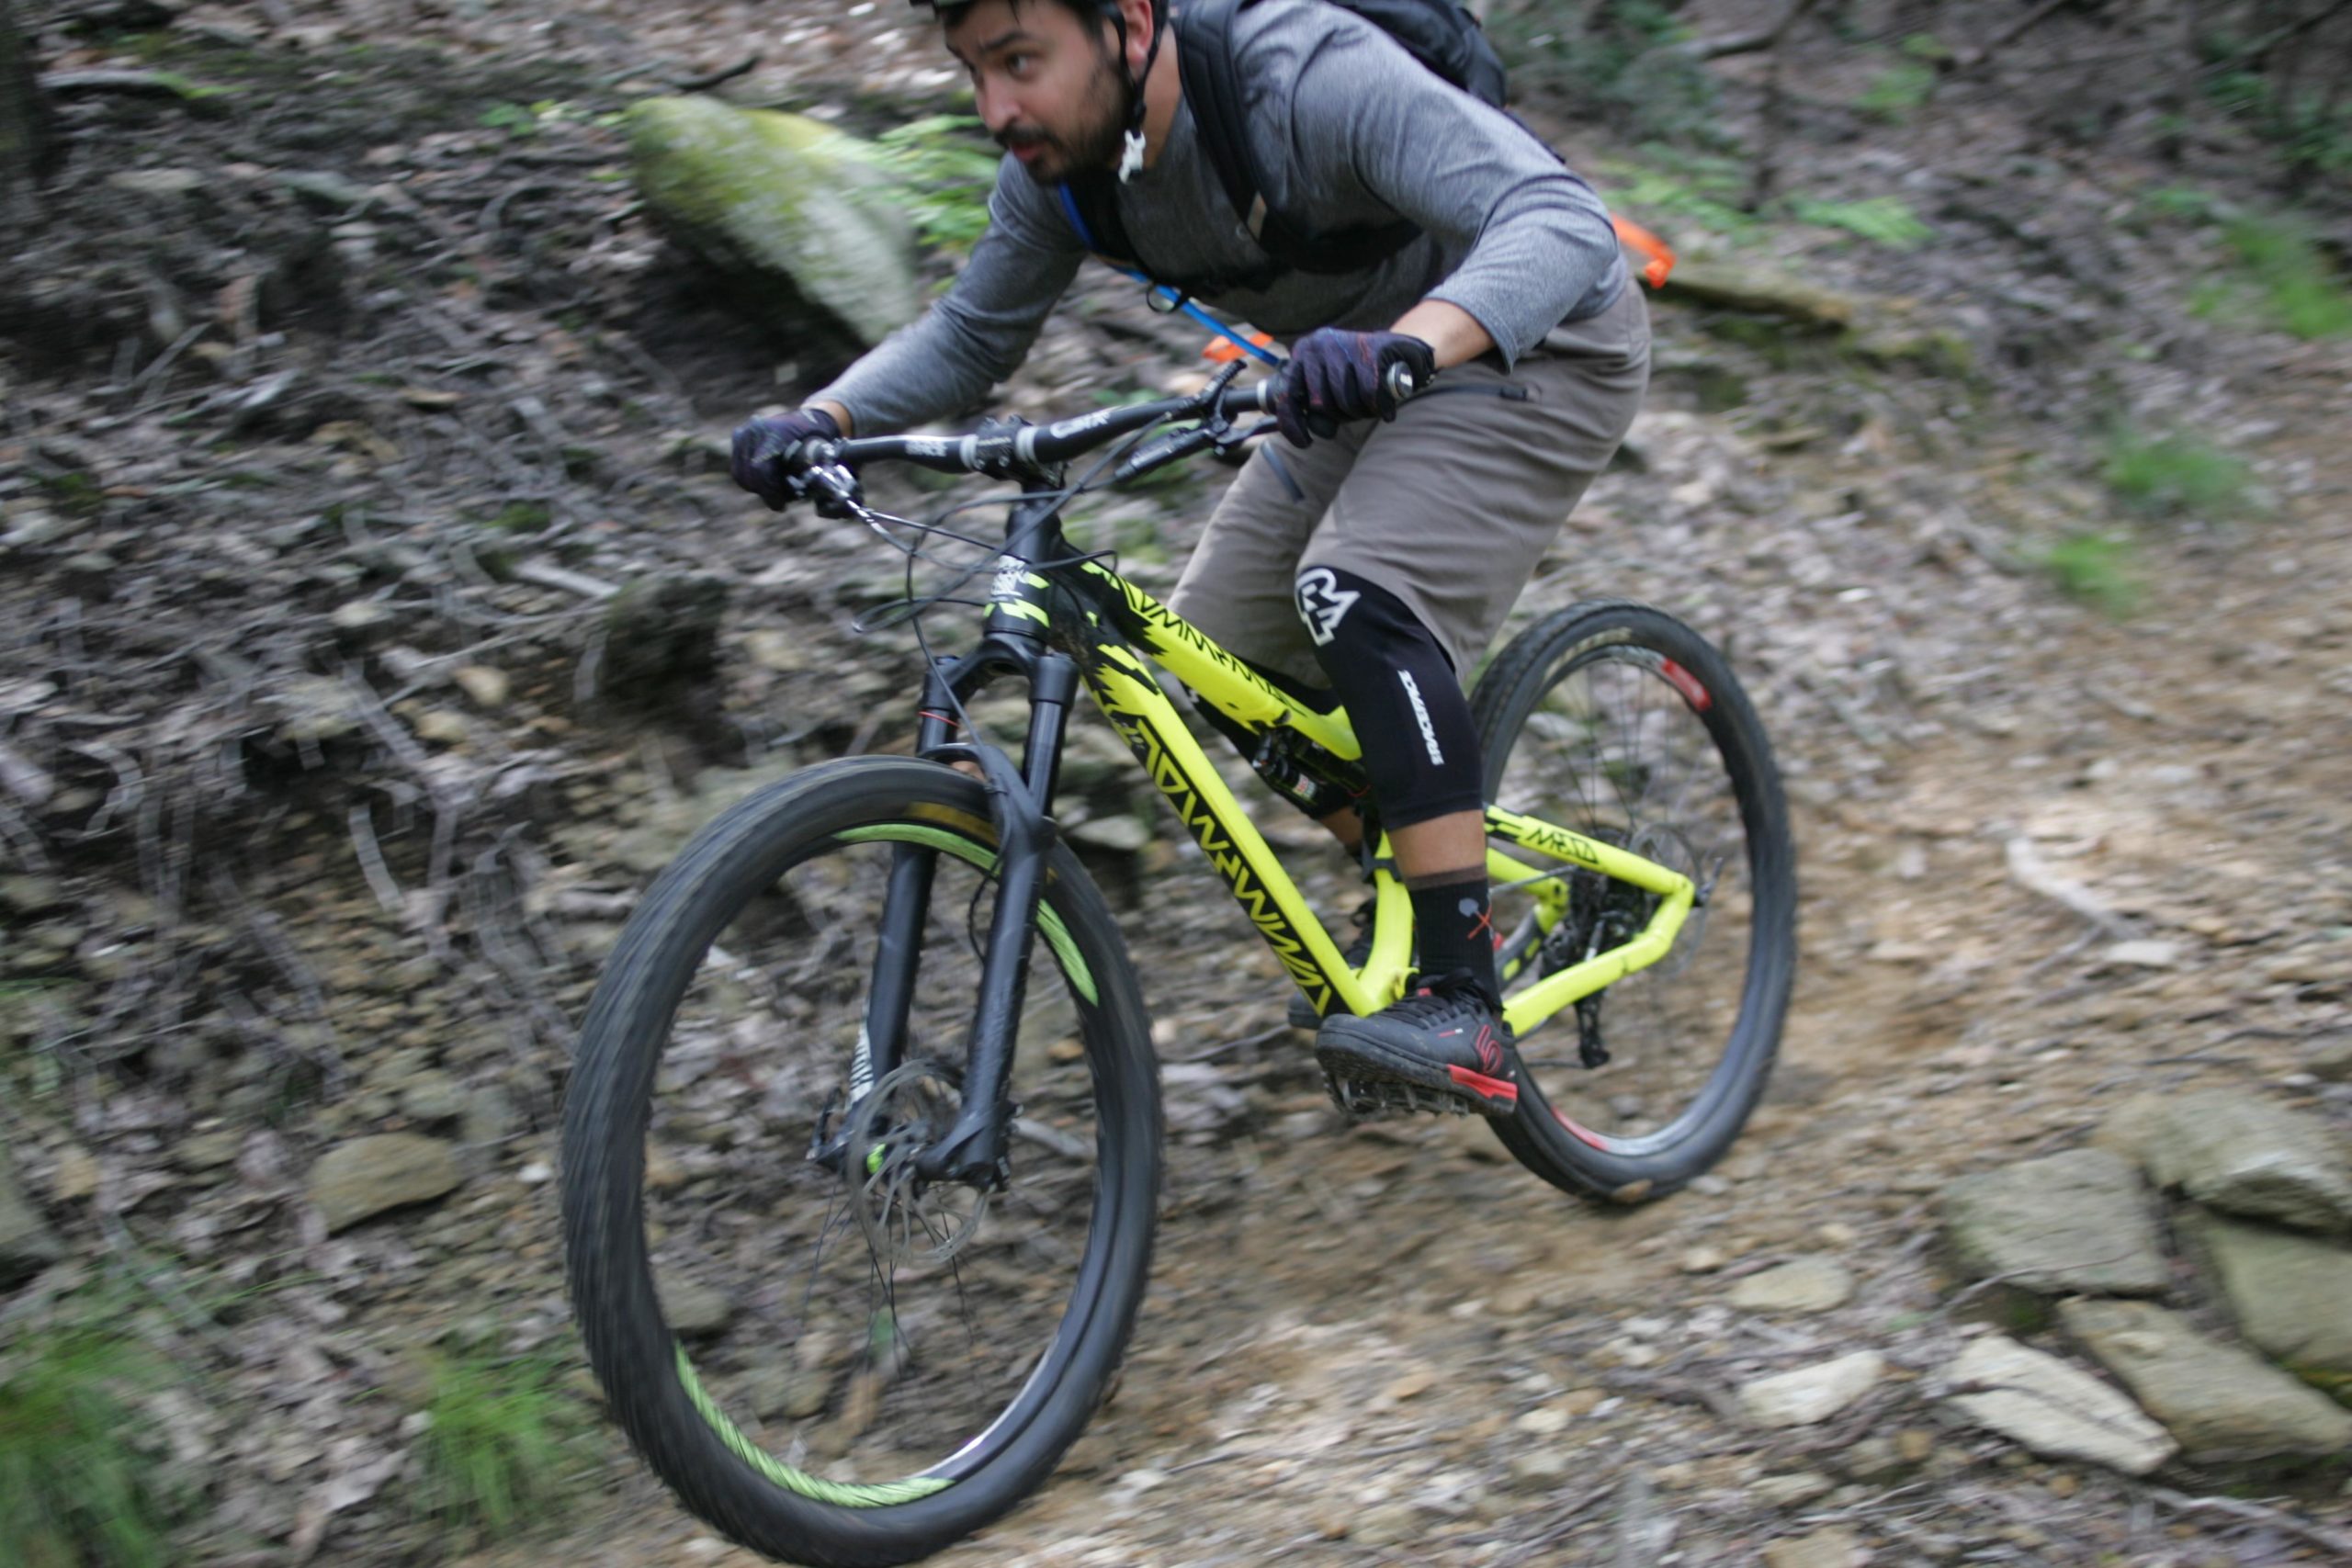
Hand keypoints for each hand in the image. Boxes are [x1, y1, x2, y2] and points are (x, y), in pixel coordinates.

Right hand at [730, 407, 842, 509]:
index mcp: (774, 432)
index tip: (781, 506)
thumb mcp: (819, 456)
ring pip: (741, 475)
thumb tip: (804, 496)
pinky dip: (752, 480)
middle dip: (766, 493)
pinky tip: (768, 482)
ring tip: (776, 491)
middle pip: (749, 475)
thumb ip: (809, 473)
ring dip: (758, 488)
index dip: (770, 492)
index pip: (761, 469)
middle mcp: (754, 431)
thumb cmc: (816, 439)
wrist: (807, 419)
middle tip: (781, 501)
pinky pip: (739, 469)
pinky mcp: (739, 439)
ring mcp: (744, 433)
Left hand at [1269, 329, 1436, 447]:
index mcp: (1302, 354)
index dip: (1292, 424)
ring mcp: (1342, 343)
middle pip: (1320, 404)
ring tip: (1373, 403)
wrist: (1401, 352)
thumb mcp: (1332, 393)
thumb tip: (1314, 428)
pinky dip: (1380, 407)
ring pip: (1345, 401)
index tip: (1305, 443)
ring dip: (1363, 412)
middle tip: (1357, 409)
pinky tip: (1387, 409)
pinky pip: (1369, 394)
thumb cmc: (1361, 378)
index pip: (1286, 394)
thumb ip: (1316, 410)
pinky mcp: (1368, 348)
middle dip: (1342, 415)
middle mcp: (1317, 345)